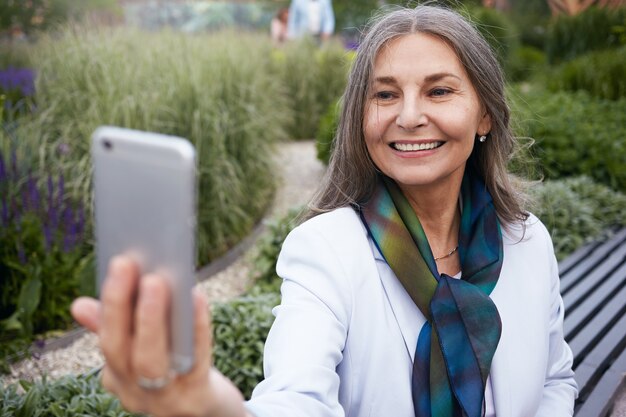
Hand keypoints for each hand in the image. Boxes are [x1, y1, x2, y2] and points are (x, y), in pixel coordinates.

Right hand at [71, 256, 247, 416]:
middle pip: (120, 350)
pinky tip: (197, 297)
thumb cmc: (176, 371)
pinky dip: (196, 327)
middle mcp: (135, 391)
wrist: (211, 414)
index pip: (108, 340)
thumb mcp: (144, 353)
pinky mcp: (196, 398)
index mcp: (118, 376)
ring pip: (151, 361)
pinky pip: (195, 361)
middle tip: (128, 264)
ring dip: (151, 319)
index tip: (117, 265)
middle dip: (120, 306)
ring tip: (157, 280)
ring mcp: (164, 399)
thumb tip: (79, 305)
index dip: (110, 304)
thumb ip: (118, 329)